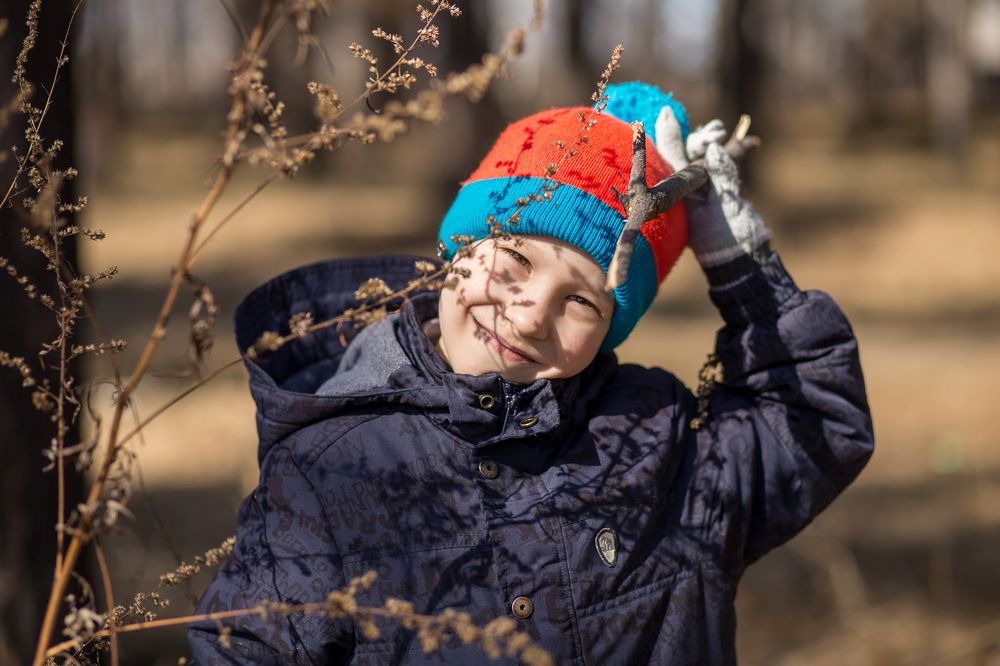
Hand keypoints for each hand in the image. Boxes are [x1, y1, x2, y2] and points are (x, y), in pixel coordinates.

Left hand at [655, 107, 770, 271]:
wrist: (743, 259)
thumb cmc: (727, 240)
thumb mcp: (725, 209)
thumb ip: (722, 178)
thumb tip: (714, 150)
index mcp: (680, 195)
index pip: (672, 160)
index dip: (670, 136)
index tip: (666, 113)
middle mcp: (689, 191)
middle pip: (689, 155)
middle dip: (700, 139)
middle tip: (715, 130)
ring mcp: (705, 191)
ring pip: (705, 159)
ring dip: (714, 143)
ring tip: (721, 131)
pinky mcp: (721, 193)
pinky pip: (721, 168)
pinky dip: (731, 155)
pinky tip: (749, 142)